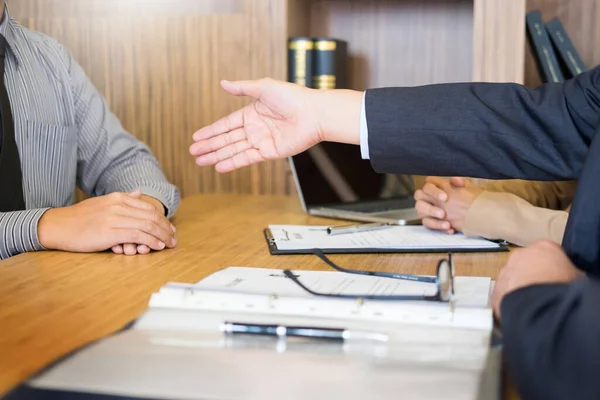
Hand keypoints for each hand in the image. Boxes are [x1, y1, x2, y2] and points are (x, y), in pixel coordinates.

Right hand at [38, 190, 176, 253]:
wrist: (58, 226)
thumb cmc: (79, 218)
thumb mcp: (103, 203)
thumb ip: (122, 198)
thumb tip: (138, 192)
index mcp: (118, 197)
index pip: (148, 207)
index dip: (162, 219)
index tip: (170, 228)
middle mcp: (118, 205)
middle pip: (151, 216)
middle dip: (166, 228)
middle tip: (174, 238)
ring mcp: (115, 217)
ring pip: (148, 225)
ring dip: (162, 236)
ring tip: (170, 244)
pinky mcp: (111, 231)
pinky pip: (138, 235)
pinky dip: (151, 241)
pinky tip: (157, 246)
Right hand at [189, 78, 362, 172]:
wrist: (314, 114)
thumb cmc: (293, 97)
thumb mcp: (264, 88)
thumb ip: (242, 88)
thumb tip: (223, 83)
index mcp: (251, 113)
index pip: (226, 124)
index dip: (210, 131)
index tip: (195, 137)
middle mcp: (254, 129)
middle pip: (227, 139)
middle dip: (209, 146)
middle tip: (193, 152)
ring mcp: (261, 141)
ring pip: (234, 150)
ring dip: (217, 156)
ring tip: (200, 162)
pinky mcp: (269, 152)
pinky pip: (247, 158)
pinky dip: (233, 163)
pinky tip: (219, 167)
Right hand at [414, 176, 482, 233]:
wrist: (472, 213)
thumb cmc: (466, 198)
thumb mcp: (466, 189)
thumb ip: (461, 183)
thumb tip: (456, 180)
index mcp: (435, 187)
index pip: (428, 185)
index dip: (434, 191)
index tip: (445, 197)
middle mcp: (427, 197)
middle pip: (419, 196)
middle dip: (430, 205)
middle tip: (442, 213)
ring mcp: (426, 209)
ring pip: (420, 211)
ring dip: (432, 216)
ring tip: (446, 223)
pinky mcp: (429, 221)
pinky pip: (428, 224)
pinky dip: (438, 226)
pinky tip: (450, 228)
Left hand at [492, 240, 582, 319]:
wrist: (539, 307)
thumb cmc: (561, 288)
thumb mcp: (577, 277)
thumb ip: (570, 272)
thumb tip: (569, 277)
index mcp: (544, 247)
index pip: (550, 252)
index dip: (556, 265)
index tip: (560, 276)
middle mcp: (521, 254)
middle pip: (528, 262)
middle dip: (535, 273)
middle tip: (545, 289)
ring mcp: (505, 271)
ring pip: (514, 277)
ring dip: (521, 286)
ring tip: (534, 302)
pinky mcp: (496, 289)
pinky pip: (505, 293)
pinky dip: (512, 300)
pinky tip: (522, 310)